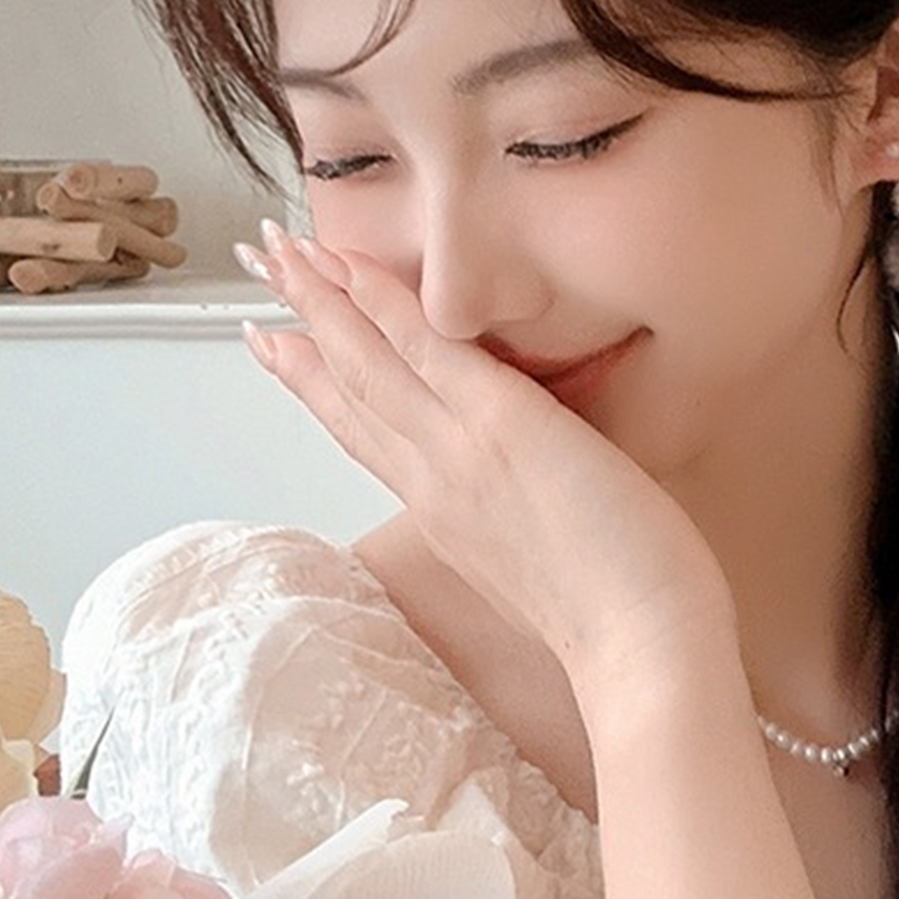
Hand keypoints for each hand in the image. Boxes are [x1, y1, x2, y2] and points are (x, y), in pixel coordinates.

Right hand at [237, 225, 734, 690]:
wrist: (640, 649)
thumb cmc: (613, 617)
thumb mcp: (532, 566)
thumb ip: (504, 522)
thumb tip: (510, 502)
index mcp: (443, 512)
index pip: (362, 431)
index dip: (313, 382)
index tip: (275, 344)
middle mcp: (431, 479)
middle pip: (345, 388)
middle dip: (298, 322)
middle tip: (257, 269)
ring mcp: (457, 449)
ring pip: (369, 361)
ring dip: (321, 296)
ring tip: (277, 249)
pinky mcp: (501, 423)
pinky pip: (427, 349)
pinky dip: (382, 304)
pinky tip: (349, 265)